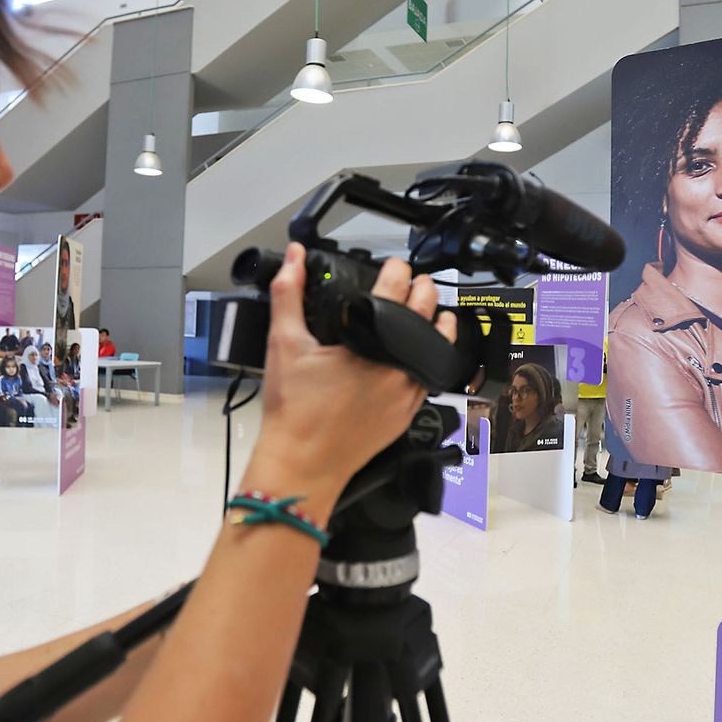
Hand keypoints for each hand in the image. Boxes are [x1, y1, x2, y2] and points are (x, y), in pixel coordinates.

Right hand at [251, 244, 456, 513]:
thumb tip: (294, 259)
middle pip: (424, 312)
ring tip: (433, 311)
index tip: (395, 265)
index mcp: (370, 340)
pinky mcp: (409, 411)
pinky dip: (431, 358)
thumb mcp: (284, 343)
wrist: (303, 462)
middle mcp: (396, 363)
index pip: (394, 290)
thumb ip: (288, 294)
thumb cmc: (293, 410)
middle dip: (422, 291)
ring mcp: (407, 389)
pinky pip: (430, 376)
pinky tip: (422, 352)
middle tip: (415, 282)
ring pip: (437, 346)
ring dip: (436, 323)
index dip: (397, 270)